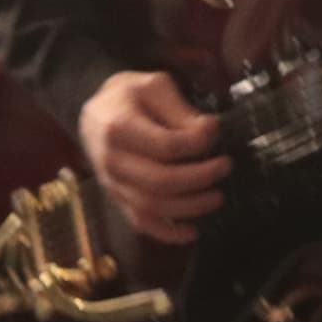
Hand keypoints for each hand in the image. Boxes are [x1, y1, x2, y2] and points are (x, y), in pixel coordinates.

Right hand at [78, 69, 228, 245]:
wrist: (95, 114)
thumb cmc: (127, 97)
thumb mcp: (153, 87)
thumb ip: (180, 109)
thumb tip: (210, 131)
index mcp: (118, 128)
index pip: (165, 146)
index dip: (197, 143)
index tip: (215, 132)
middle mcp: (112, 161)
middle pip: (160, 181)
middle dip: (200, 177)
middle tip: (226, 166)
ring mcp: (112, 184)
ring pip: (152, 207)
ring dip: (190, 207)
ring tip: (217, 196)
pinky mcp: (117, 199)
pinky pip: (141, 223)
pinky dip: (167, 234)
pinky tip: (192, 233)